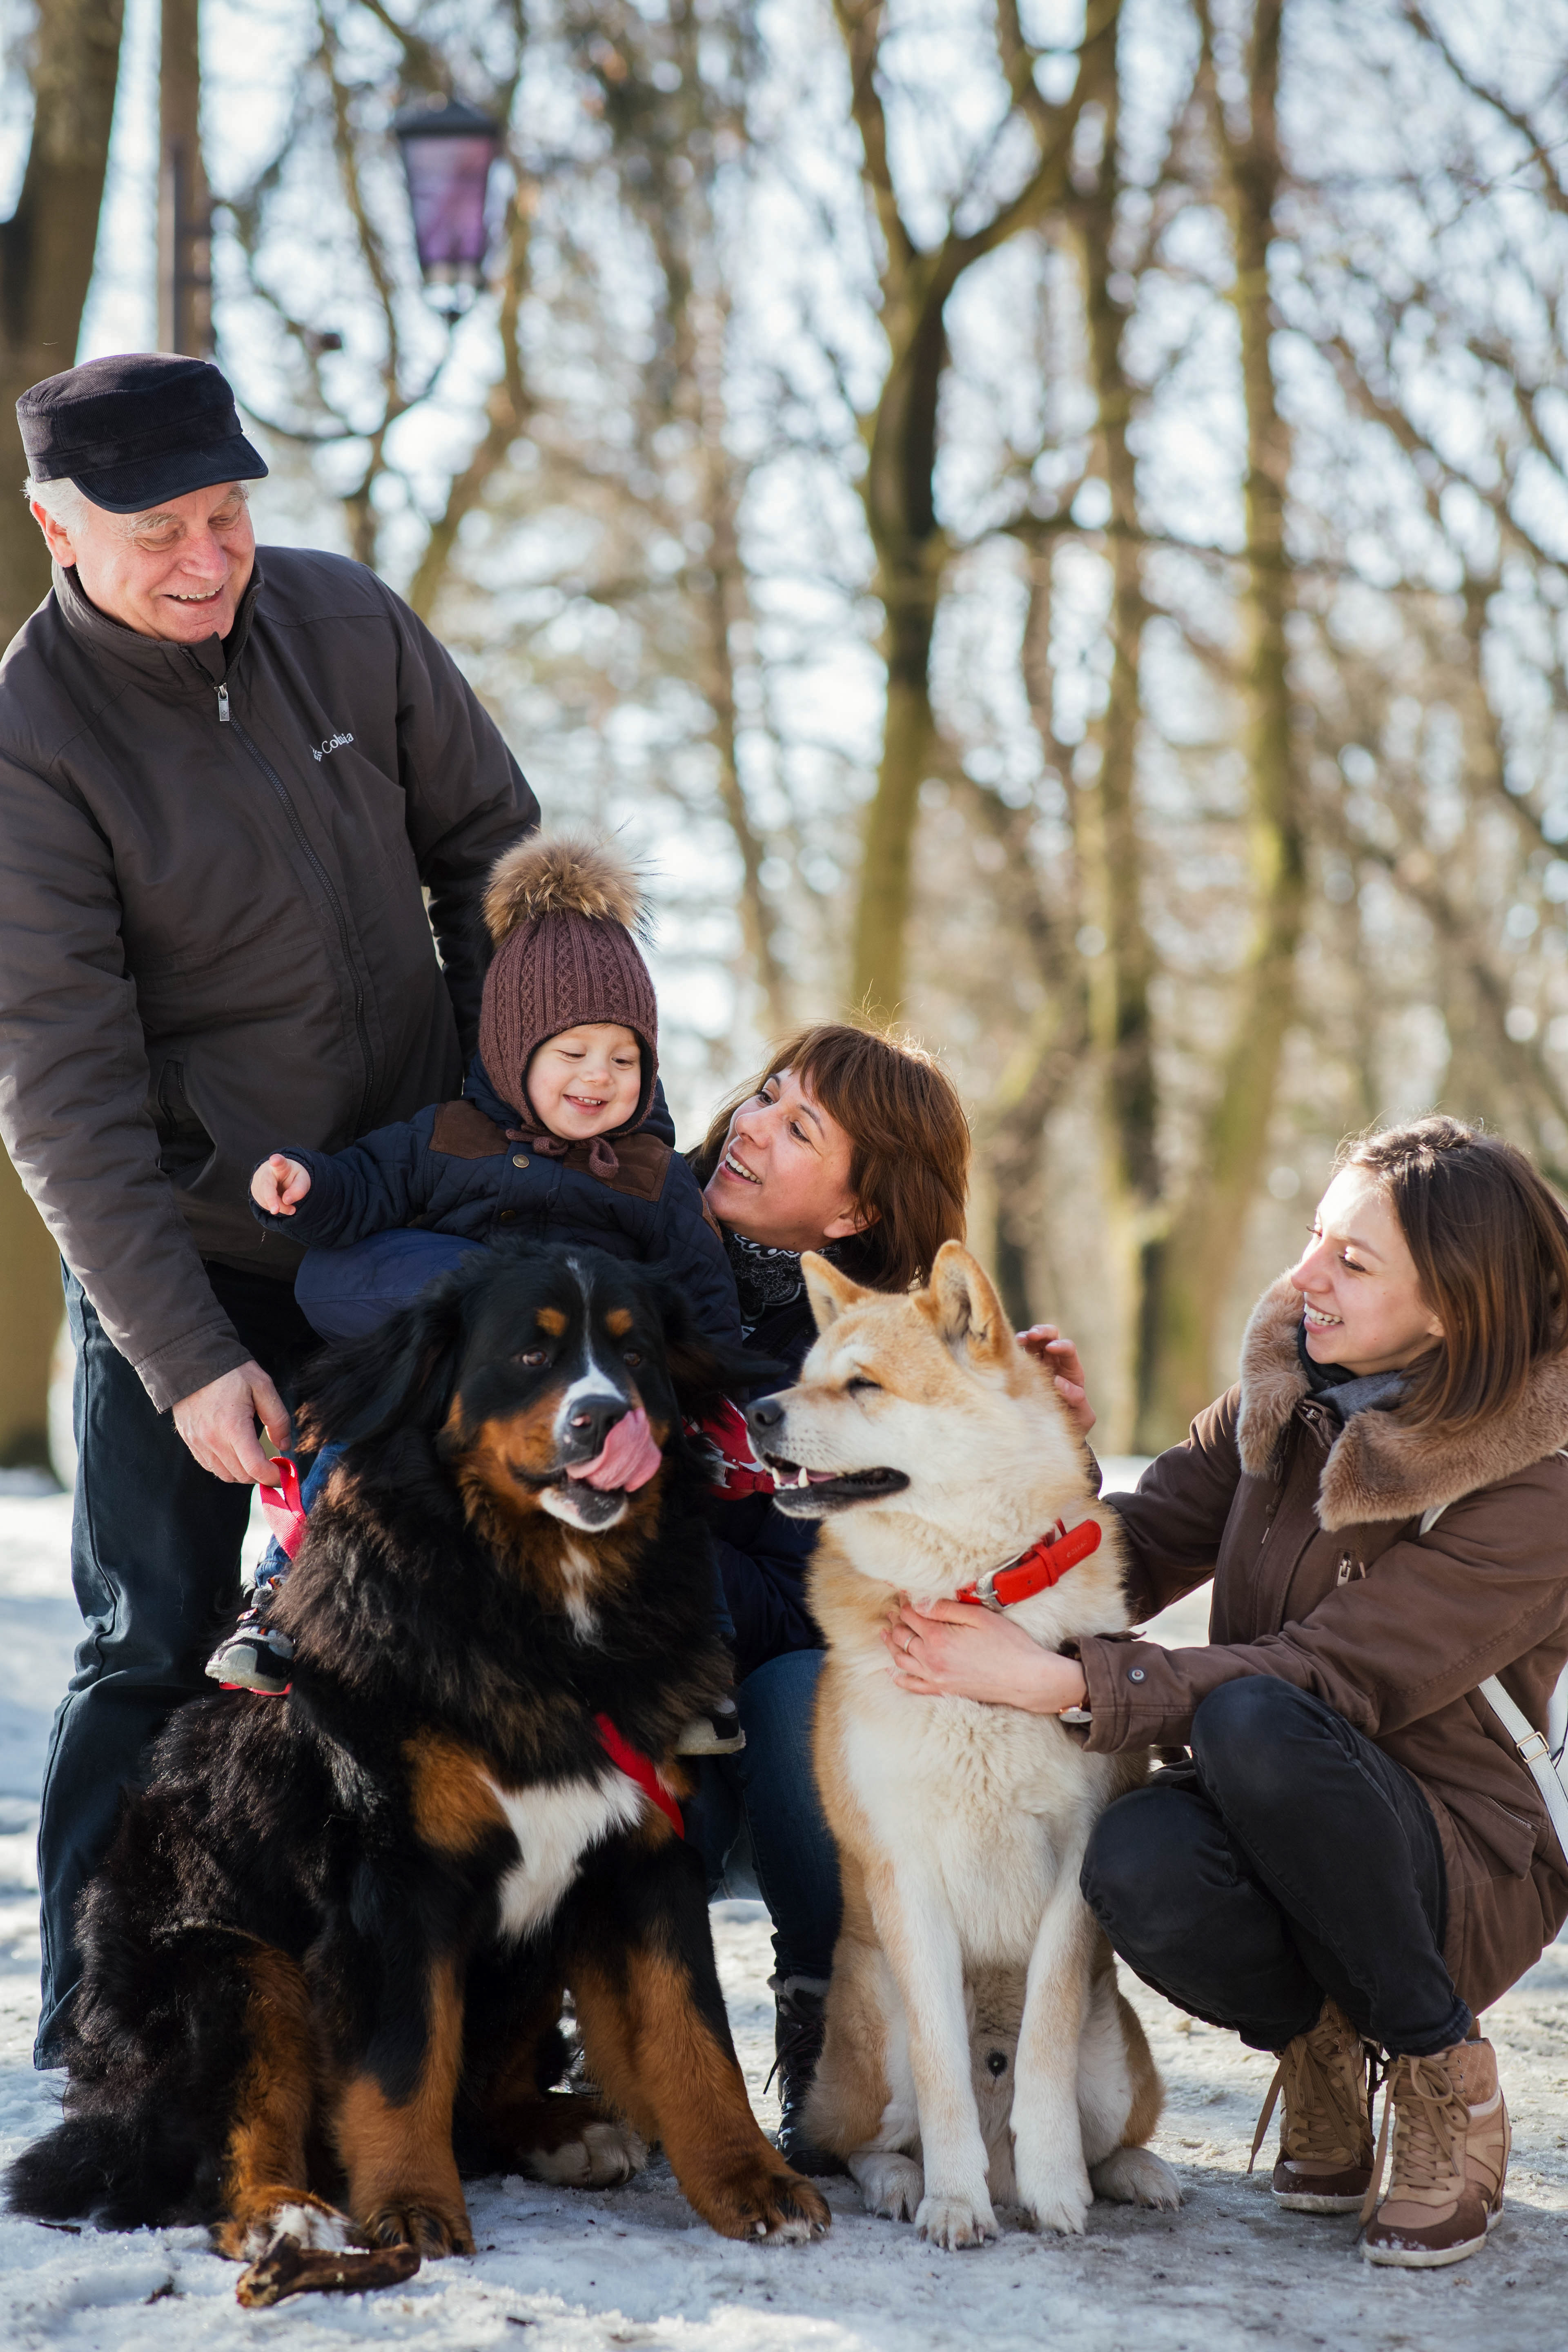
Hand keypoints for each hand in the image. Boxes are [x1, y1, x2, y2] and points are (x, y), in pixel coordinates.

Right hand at [172, 1361, 290, 1483]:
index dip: (273, 1476)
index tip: (283, 1473)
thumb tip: (285, 1445)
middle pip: (241, 1476)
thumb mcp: (263, 1387)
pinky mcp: (189, 1441)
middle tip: (273, 1464)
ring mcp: (198, 1442)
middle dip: (261, 1475)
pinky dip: (225, 1466)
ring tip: (255, 1459)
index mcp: (232, 1427)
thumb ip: (277, 1418)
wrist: (193, 1361)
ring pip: (225, 1474)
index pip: (255, 1468)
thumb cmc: (230, 1372)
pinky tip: (235, 1453)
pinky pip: (209, 1466)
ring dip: (243, 1472)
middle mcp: (212, 1440)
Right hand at [251, 1154, 310, 1214]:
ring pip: (266, 1199)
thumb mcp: (302, 1181)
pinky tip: (279, 1202)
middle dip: (271, 1199)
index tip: (275, 1160)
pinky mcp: (255, 1191)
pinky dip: (274, 1207)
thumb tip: (286, 1200)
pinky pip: (264, 1204)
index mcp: (281, 1165)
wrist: (282, 1176)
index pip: (279, 1161)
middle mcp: (266, 1171)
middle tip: (275, 1210)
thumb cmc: (293, 1177)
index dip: (276, 1161)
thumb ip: (298, 1190)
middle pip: (266, 1185)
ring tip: (289, 1205)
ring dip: (279, 1206)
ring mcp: (258, 1181)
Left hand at [882, 1594, 1088, 1714]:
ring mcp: (936, 1678)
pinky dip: (899, 1677)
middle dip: (894, 1622)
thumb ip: (946, 1609)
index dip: (904, 1604)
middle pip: (902, 1637)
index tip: (902, 1596)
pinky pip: (913, 1685)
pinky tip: (892, 1671)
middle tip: (891, 1611)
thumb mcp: (979, 1617)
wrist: (1025, 1678)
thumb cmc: (1007, 1644)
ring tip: (884, 1634)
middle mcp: (931, 1659)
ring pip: (902, 1660)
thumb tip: (919, 1602)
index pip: (911, 1616)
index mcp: (938, 1638)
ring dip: (891, 1645)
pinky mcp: (943, 1691)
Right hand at [1017, 1324, 1094, 1435]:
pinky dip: (1015, 1350)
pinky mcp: (1024, 1371)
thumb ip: (1077, 1399)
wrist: (1058, 1434)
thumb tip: (1059, 1381)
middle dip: (1043, 1332)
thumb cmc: (1074, 1423)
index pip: (1068, 1349)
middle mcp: (1055, 1363)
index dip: (1060, 1346)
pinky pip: (1020, 1356)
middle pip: (1051, 1337)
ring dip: (1027, 1337)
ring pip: (1033, 1342)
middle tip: (1033, 1335)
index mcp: (1072, 1371)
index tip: (1051, 1348)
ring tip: (1020, 1340)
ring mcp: (1039, 1365)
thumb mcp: (1083, 1416)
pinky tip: (1009, 1351)